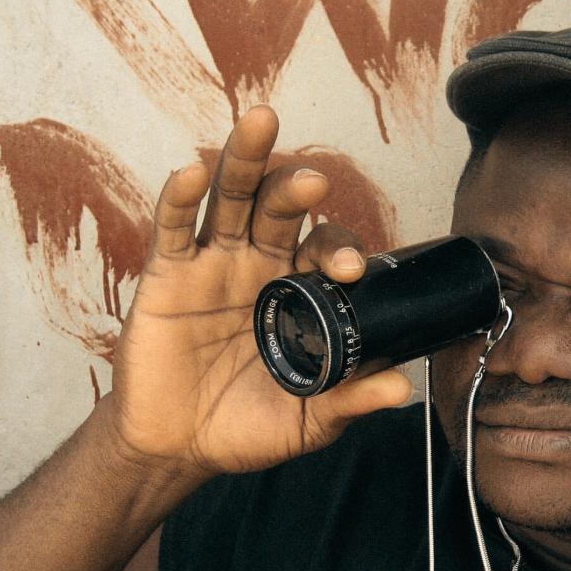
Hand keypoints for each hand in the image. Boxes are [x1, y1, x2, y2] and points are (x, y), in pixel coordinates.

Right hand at [105, 106, 412, 474]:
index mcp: (302, 290)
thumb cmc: (249, 426)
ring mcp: (213, 263)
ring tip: (260, 123)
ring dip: (244, 159)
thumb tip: (402, 391)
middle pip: (280, 206)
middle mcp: (260, 264)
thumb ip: (351, 400)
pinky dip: (177, 197)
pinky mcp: (167, 275)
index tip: (352, 272)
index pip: (326, 250)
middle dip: (295, 188)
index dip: (340, 251)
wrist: (179, 448)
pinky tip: (189, 172)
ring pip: (230, 197)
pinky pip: (174, 228)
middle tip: (314, 183)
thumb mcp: (309, 419)